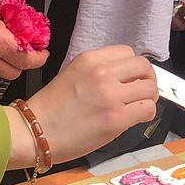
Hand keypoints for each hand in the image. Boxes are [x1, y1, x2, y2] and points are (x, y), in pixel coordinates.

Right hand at [20, 45, 158, 163]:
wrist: (34, 132)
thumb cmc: (50, 109)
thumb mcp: (72, 74)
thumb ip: (99, 71)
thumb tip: (125, 77)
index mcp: (90, 59)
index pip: (128, 52)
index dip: (133, 67)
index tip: (132, 78)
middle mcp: (102, 72)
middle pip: (144, 66)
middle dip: (147, 79)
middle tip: (141, 92)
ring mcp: (111, 95)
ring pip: (150, 88)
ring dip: (148, 98)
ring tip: (138, 107)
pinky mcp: (116, 118)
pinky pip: (147, 109)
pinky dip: (147, 114)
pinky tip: (135, 119)